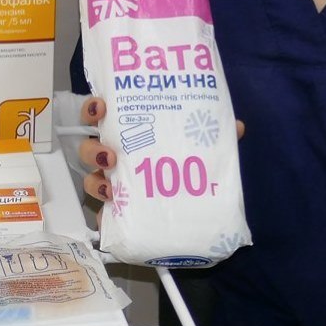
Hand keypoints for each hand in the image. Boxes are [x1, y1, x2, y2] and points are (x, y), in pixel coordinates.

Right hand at [76, 96, 242, 203]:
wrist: (192, 210)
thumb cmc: (186, 164)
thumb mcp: (202, 147)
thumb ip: (215, 136)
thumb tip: (237, 127)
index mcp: (129, 133)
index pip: (99, 115)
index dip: (92, 109)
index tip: (100, 108)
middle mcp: (115, 156)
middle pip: (88, 148)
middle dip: (92, 150)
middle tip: (110, 155)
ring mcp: (113, 185)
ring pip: (91, 180)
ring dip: (95, 182)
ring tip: (112, 188)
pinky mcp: (117, 213)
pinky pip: (102, 215)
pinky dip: (103, 217)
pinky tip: (112, 216)